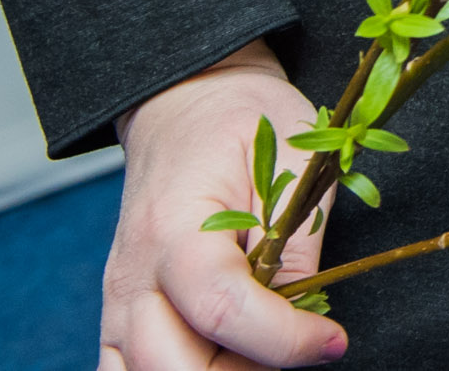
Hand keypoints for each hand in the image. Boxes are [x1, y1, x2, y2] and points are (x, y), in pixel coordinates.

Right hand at [102, 42, 346, 370]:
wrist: (186, 104)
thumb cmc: (242, 122)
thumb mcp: (291, 161)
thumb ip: (295, 244)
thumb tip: (305, 315)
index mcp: (175, 227)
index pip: (222, 308)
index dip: (284, 338)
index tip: (332, 340)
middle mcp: (133, 275)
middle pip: (173, 365)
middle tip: (297, 347)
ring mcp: (116, 302)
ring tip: (258, 352)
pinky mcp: (116, 318)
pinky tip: (216, 362)